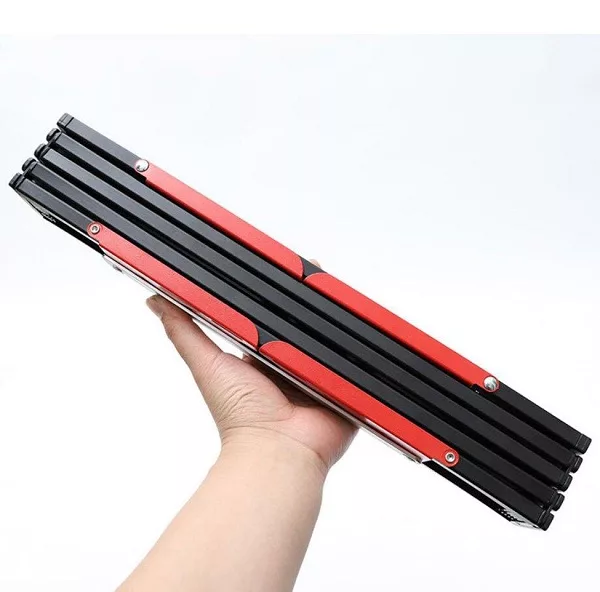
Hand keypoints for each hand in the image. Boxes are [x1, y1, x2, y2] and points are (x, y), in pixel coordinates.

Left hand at [146, 289, 356, 477]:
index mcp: (264, 356)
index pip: (273, 316)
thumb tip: (156, 301)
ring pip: (330, 339)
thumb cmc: (240, 416)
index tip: (280, 267)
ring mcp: (319, 376)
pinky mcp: (343, 389)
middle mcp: (292, 364)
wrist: (277, 452)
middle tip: (314, 271)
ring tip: (338, 289)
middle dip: (310, 301)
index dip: (277, 294)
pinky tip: (361, 322)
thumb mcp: (208, 364)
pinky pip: (352, 362)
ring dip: (334, 320)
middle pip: (304, 324)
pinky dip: (355, 347)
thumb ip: (185, 331)